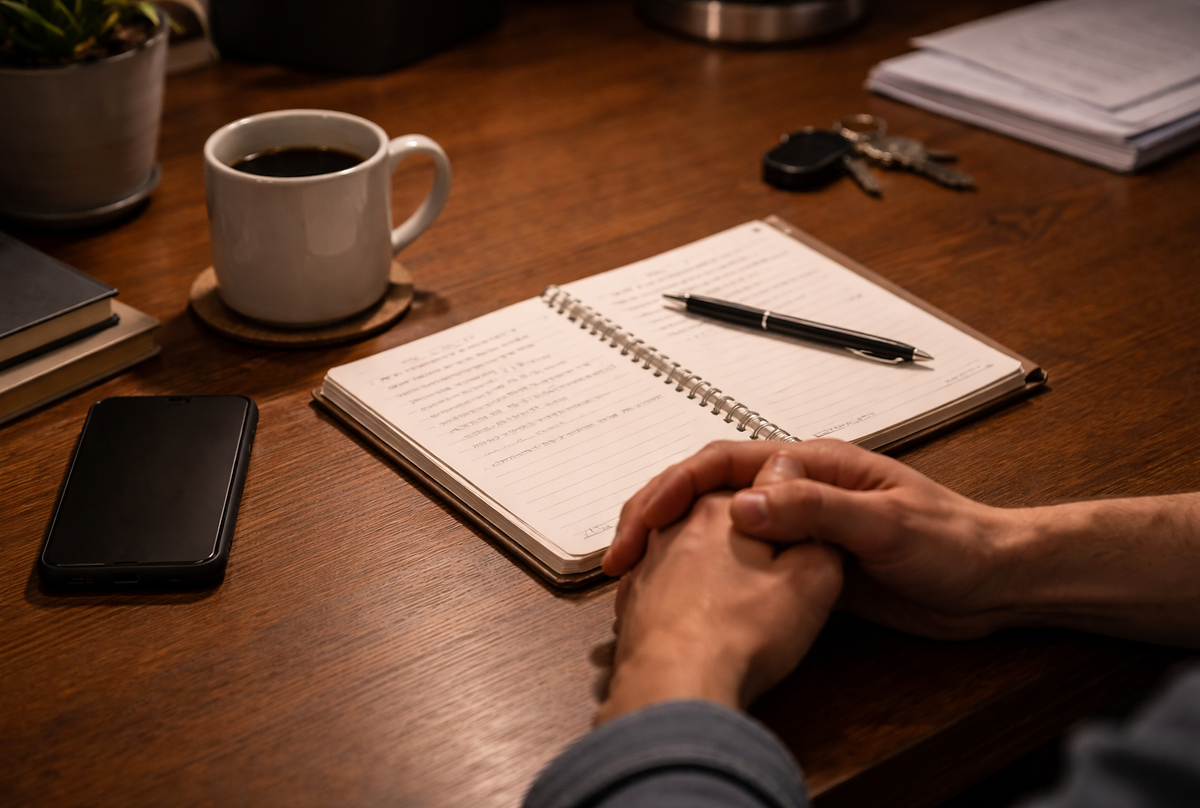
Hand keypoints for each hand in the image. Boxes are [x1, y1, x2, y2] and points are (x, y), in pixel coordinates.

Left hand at [595, 491, 841, 725]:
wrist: (675, 685)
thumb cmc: (740, 634)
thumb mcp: (812, 579)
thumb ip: (816, 528)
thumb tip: (808, 506)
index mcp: (720, 507)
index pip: (763, 488)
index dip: (790, 517)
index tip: (801, 544)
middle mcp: (676, 524)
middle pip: (725, 518)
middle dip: (750, 539)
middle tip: (774, 577)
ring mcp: (648, 561)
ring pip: (692, 549)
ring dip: (716, 567)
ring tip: (740, 605)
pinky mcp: (634, 598)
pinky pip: (667, 583)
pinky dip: (687, 597)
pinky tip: (705, 621)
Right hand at [607, 440, 1018, 639]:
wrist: (991, 583)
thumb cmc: (953, 542)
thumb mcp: (885, 524)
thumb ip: (816, 509)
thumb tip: (742, 505)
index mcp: (811, 465)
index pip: (722, 464)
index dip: (673, 489)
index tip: (640, 523)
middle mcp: (796, 490)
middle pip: (706, 491)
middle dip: (656, 515)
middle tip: (620, 555)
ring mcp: (797, 527)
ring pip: (716, 526)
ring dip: (673, 544)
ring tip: (635, 575)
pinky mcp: (804, 564)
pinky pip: (741, 561)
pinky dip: (705, 573)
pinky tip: (683, 596)